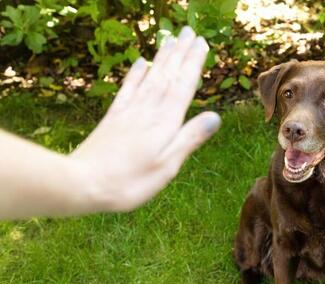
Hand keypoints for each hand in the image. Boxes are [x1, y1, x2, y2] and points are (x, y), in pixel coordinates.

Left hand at [71, 27, 220, 211]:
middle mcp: (148, 110)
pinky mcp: (114, 118)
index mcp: (165, 122)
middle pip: (167, 75)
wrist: (82, 183)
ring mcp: (129, 112)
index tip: (201, 42)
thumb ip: (190, 138)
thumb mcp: (167, 166)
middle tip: (188, 31)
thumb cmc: (130, 181)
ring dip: (162, 57)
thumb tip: (215, 117)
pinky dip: (136, 73)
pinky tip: (141, 62)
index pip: (183, 85)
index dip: (193, 63)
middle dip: (179, 52)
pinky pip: (127, 89)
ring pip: (150, 77)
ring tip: (170, 39)